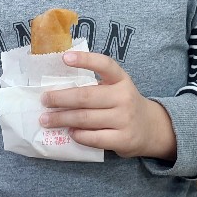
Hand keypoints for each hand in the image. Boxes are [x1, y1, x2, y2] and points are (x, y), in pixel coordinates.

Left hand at [39, 51, 176, 160]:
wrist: (152, 129)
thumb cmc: (124, 105)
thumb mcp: (117, 88)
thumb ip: (95, 86)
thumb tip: (58, 90)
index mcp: (121, 80)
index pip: (104, 65)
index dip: (85, 60)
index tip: (65, 58)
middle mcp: (124, 97)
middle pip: (86, 96)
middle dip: (60, 98)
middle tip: (44, 100)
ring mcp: (124, 119)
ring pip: (85, 119)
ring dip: (62, 119)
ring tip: (46, 120)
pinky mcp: (123, 139)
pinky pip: (94, 138)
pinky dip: (78, 135)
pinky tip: (69, 132)